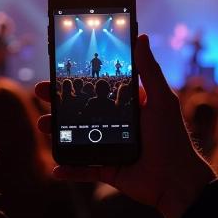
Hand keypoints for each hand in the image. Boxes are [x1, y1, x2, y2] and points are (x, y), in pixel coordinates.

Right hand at [35, 34, 215, 217]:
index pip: (96, 89)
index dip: (76, 82)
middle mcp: (115, 125)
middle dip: (58, 103)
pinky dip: (69, 169)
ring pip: (76, 138)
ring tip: (44, 124)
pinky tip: (55, 167)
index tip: (57, 73)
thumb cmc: (172, 136)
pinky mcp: (107, 170)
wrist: (177, 180)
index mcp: (126, 107)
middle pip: (80, 112)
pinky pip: (84, 170)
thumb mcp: (161, 99)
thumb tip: (141, 37)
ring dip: (57, 132)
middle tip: (40, 93)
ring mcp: (109, 147)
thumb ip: (149, 70)